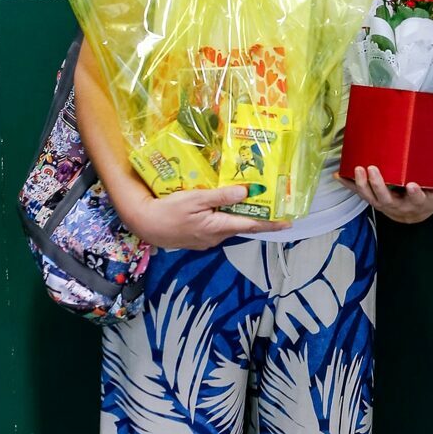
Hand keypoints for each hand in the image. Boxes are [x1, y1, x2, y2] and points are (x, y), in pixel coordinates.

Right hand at [125, 185, 288, 250]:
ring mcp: (206, 240)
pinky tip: (223, 209)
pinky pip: (217, 228)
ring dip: (239, 217)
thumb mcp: (195, 198)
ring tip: (250, 205)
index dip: (271, 224)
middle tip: (273, 209)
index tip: (288, 222)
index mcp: (218, 227)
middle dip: (258, 218)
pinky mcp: (198, 239)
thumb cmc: (168, 209)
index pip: (251, 225)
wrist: (144, 224)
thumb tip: (246, 193)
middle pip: (242, 226)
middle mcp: (216, 237)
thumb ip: (221, 196)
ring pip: (229, 227)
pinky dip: (224, 219)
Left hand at [339, 165, 432, 223]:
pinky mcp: (372, 199)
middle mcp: (397, 206)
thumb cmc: (428, 199)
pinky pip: (358, 193)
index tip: (413, 185)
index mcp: (416, 203)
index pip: (417, 199)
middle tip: (373, 170)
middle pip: (386, 198)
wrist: (413, 215)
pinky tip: (339, 175)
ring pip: (370, 197)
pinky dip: (348, 185)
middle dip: (378, 185)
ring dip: (361, 184)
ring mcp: (383, 204)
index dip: (415, 194)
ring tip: (357, 168)